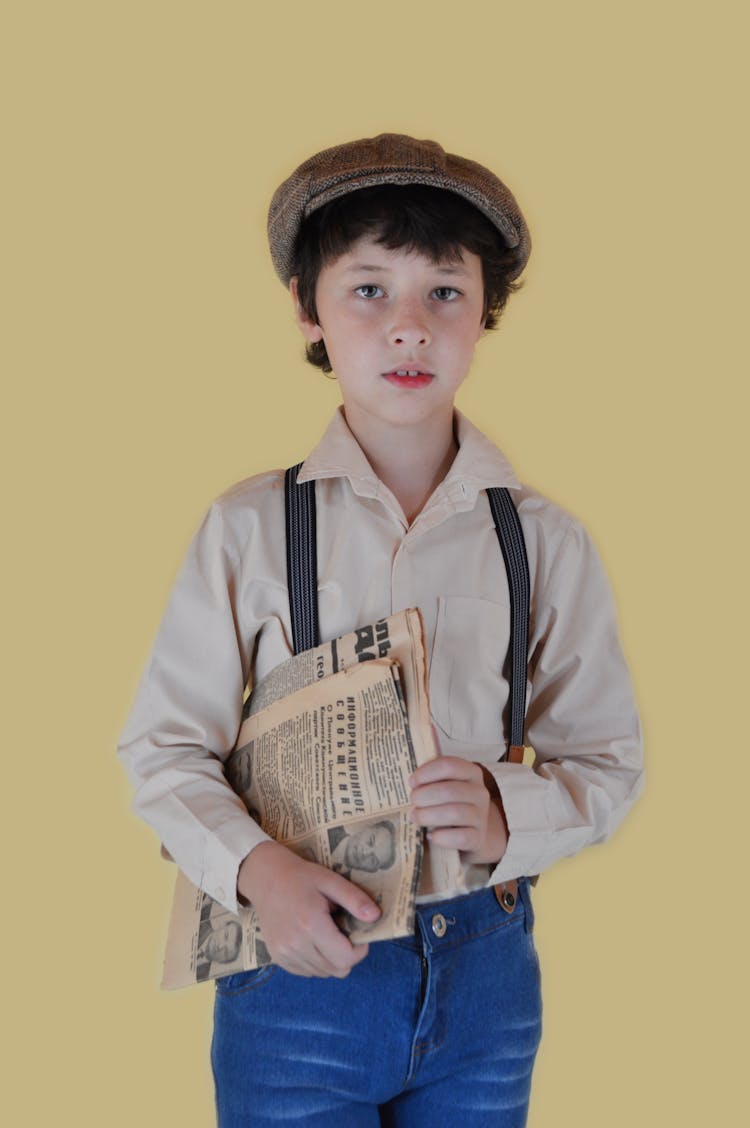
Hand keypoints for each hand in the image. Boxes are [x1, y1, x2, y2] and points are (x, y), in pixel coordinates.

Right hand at [237, 841, 380, 977]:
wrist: (266, 878)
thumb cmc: (301, 877)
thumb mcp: (330, 880)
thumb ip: (354, 899)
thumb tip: (376, 917)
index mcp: (311, 925)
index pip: (345, 958)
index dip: (359, 950)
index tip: (359, 935)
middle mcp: (295, 944)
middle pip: (336, 970)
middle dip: (347, 955)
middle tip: (344, 933)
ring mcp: (284, 953)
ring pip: (322, 973)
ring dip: (331, 959)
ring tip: (326, 934)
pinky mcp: (277, 957)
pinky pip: (306, 971)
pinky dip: (316, 962)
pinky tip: (313, 940)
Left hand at [409, 752, 508, 865]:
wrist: (473, 832)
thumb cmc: (451, 804)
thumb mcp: (445, 786)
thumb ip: (431, 780)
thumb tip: (408, 782)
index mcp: (471, 773)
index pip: (449, 766)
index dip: (427, 772)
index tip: (412, 782)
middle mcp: (479, 793)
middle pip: (450, 790)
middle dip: (425, 795)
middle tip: (412, 801)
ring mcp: (481, 816)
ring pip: (455, 813)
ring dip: (429, 815)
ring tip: (415, 817)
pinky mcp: (478, 838)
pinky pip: (461, 837)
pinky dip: (442, 837)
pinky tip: (431, 836)